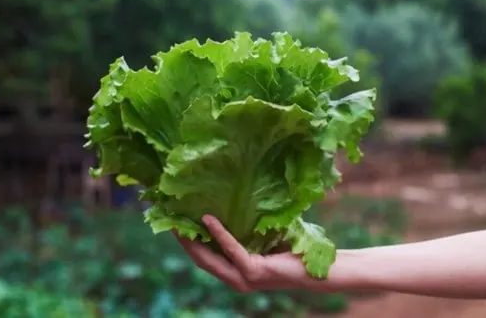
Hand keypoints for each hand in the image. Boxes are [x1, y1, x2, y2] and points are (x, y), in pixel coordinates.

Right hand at [175, 215, 312, 292]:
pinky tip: (208, 219)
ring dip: (194, 239)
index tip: (175, 224)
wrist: (315, 269)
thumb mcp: (261, 241)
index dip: (188, 244)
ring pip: (209, 258)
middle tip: (170, 221)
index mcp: (235, 274)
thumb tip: (229, 205)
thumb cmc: (291, 252)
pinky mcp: (252, 272)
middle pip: (201, 260)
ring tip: (181, 220)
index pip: (205, 259)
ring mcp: (243, 279)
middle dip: (184, 242)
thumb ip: (244, 233)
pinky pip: (231, 249)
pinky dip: (218, 233)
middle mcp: (235, 280)